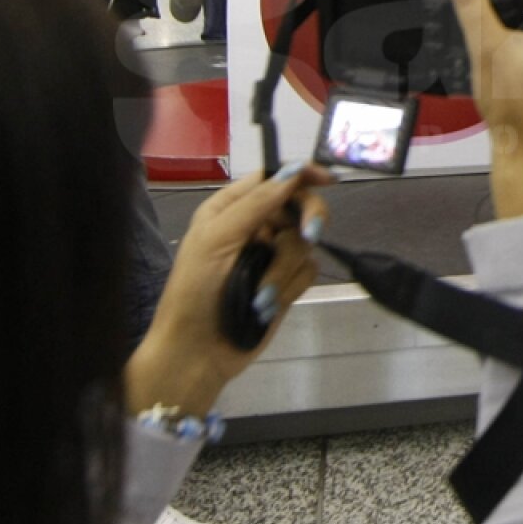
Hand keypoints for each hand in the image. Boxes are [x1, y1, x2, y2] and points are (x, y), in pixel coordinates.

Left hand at [124, 164, 331, 416]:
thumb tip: (294, 170)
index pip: (273, 178)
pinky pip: (308, 270)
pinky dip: (289, 287)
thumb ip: (257, 204)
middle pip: (299, 206)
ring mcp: (271, 254)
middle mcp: (254, 226)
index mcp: (230, 209)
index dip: (300, 174)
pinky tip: (266, 304)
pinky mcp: (286, 281)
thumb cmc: (196, 291)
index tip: (326, 179)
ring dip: (283, 270)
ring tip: (259, 296)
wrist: (197, 353)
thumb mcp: (218, 240)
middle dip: (307, 219)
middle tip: (310, 234)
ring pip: (304, 243)